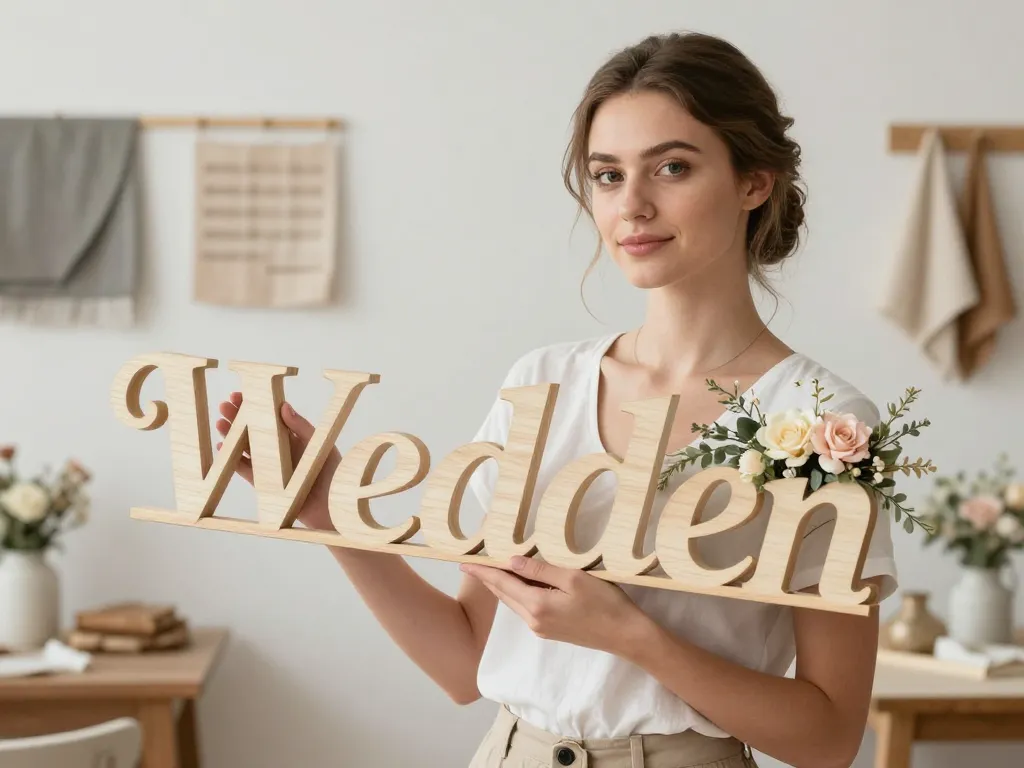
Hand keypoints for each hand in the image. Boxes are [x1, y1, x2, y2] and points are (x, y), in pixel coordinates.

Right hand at [215, 392, 337, 530]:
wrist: (333, 506)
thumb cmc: (332, 473)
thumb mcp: (319, 444)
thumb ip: (301, 426)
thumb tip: (283, 405)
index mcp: (293, 436)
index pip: (270, 416)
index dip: (255, 405)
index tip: (240, 394)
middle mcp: (279, 449)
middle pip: (254, 430)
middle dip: (238, 417)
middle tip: (224, 405)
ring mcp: (271, 466)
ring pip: (246, 448)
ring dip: (232, 436)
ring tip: (220, 423)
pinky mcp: (265, 484)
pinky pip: (245, 470)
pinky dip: (233, 459)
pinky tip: (222, 448)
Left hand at [460, 556, 652, 656]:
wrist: (626, 635)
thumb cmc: (604, 603)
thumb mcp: (573, 578)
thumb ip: (541, 570)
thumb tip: (512, 561)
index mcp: (537, 605)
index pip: (502, 583)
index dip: (483, 572)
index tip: (465, 563)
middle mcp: (533, 620)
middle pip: (504, 595)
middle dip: (487, 579)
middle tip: (472, 564)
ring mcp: (541, 628)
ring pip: (514, 602)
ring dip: (501, 586)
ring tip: (490, 570)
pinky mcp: (550, 631)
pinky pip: (525, 608)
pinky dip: (516, 593)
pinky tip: (518, 583)